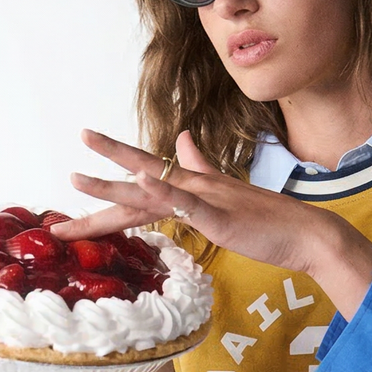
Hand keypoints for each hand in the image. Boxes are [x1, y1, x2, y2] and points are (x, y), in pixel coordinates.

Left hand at [50, 128, 371, 314]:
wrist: (304, 232)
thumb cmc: (266, 220)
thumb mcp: (224, 192)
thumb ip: (199, 164)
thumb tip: (180, 138)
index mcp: (191, 187)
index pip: (142, 183)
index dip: (109, 184)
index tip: (77, 179)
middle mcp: (192, 188)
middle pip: (136, 184)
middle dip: (99, 180)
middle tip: (67, 171)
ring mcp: (204, 200)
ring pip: (150, 191)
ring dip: (112, 185)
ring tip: (78, 179)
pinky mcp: (217, 216)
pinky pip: (185, 202)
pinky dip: (162, 191)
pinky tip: (139, 179)